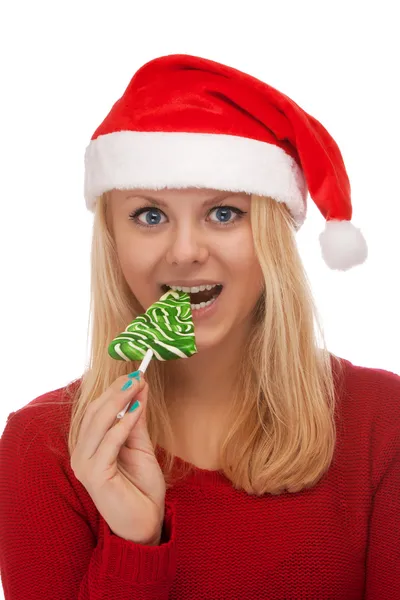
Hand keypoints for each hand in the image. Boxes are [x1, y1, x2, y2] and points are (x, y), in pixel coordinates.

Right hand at [70, 374, 165, 544]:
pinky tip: (137, 410)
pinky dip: (123, 424)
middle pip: (94, 413)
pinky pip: (109, 443)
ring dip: (119, 401)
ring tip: (137, 385)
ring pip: (98, 424)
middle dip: (116, 391)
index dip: (114, 390)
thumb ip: (136, 419)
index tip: (136, 374)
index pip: (96, 410)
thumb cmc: (141, 486)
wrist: (146, 522)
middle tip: (137, 375)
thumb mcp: (140, 445)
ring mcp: (85, 465)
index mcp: (88, 446)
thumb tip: (139, 387)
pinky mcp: (94, 475)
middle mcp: (81, 454)